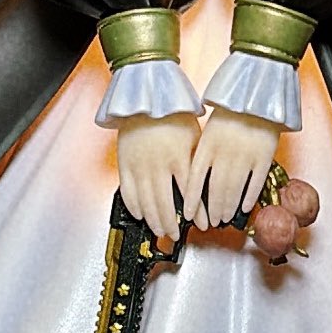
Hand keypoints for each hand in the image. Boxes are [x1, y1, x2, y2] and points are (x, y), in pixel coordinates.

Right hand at [115, 112, 201, 247]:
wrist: (144, 97)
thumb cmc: (171, 112)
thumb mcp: (193, 136)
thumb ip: (197, 160)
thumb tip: (207, 183)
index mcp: (179, 157)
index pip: (190, 194)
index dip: (198, 213)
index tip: (203, 224)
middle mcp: (158, 165)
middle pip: (166, 204)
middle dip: (172, 224)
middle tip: (177, 235)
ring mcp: (139, 166)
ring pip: (146, 202)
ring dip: (154, 220)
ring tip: (161, 230)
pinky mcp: (124, 164)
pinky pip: (128, 191)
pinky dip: (134, 206)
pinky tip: (140, 215)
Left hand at [186, 104, 280, 232]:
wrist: (259, 92)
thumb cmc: (234, 108)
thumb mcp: (211, 127)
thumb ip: (203, 150)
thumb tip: (195, 176)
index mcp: (208, 144)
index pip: (195, 179)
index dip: (191, 201)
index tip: (187, 216)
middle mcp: (225, 152)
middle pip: (216, 189)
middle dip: (212, 209)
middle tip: (211, 221)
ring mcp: (246, 155)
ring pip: (235, 190)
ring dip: (229, 207)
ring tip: (225, 217)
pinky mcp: (264, 156)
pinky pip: (255, 183)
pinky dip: (249, 198)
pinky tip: (246, 207)